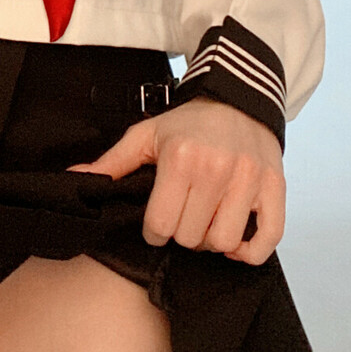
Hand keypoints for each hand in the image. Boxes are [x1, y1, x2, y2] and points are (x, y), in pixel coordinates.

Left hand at [67, 96, 284, 264]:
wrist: (240, 101)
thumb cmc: (189, 123)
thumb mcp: (146, 136)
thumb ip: (112, 163)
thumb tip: (74, 178)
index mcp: (182, 158)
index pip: (161, 225)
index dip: (154, 231)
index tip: (157, 223)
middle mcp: (217, 169)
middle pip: (190, 237)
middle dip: (181, 234)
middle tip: (182, 219)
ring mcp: (250, 180)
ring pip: (224, 242)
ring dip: (211, 242)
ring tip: (205, 224)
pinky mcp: (275, 188)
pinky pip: (268, 239)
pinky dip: (249, 250)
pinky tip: (235, 241)